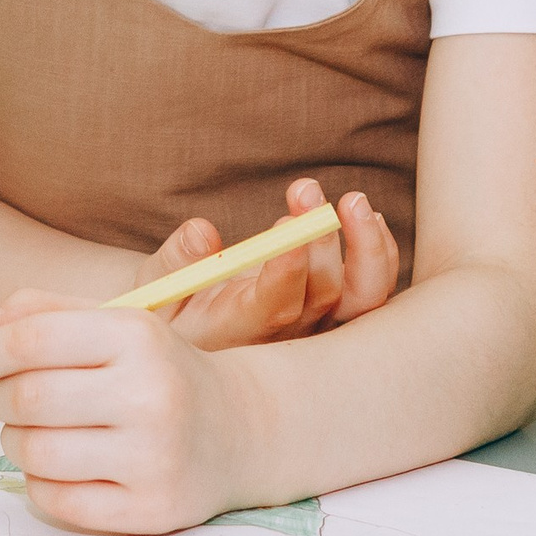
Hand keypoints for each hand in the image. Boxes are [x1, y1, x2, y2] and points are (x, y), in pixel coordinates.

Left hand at [0, 293, 267, 533]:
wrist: (240, 429)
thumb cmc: (159, 371)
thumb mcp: (114, 324)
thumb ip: (43, 313)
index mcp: (137, 336)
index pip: (32, 340)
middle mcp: (150, 394)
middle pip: (27, 398)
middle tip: (1, 397)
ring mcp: (154, 456)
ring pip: (35, 452)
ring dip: (14, 441)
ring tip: (32, 431)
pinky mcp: (151, 510)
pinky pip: (57, 501)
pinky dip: (39, 483)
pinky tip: (58, 466)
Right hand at [137, 179, 395, 351]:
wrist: (193, 346)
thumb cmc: (171, 312)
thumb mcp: (156, 289)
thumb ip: (176, 262)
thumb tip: (202, 231)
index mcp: (237, 330)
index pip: (274, 306)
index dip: (287, 268)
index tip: (288, 225)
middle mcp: (286, 338)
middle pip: (323, 296)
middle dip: (320, 236)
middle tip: (304, 189)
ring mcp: (316, 329)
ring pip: (362, 302)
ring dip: (366, 248)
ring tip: (352, 200)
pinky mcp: (333, 317)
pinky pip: (372, 296)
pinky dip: (379, 256)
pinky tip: (366, 217)